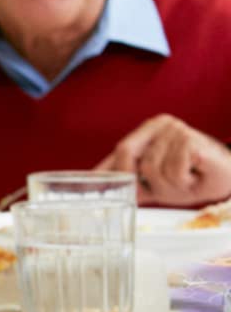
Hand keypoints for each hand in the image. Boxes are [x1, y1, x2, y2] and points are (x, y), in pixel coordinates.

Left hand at [94, 115, 230, 206]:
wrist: (227, 181)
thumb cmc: (191, 180)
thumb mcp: (152, 181)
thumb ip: (127, 176)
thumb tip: (95, 180)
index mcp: (149, 130)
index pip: (120, 150)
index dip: (110, 170)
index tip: (93, 183)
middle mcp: (161, 125)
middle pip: (126, 154)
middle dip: (141, 179)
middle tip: (164, 186)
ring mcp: (176, 130)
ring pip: (150, 169)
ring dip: (168, 185)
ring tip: (184, 180)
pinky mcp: (190, 140)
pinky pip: (172, 172)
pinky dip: (182, 182)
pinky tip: (194, 176)